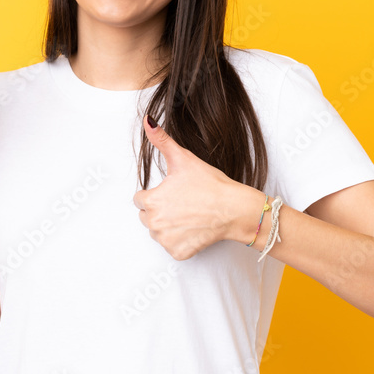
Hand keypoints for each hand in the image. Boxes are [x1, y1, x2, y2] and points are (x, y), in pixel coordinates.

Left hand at [133, 115, 243, 259]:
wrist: (234, 209)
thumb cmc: (210, 184)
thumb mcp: (183, 159)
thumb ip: (162, 140)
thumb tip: (148, 121)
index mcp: (151, 201)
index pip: (139, 199)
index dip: (156, 194)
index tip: (172, 193)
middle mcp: (154, 223)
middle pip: (147, 217)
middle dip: (160, 210)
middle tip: (182, 203)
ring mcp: (166, 240)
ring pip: (158, 232)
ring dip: (168, 226)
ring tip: (188, 215)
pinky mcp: (178, 253)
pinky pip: (172, 247)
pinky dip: (181, 241)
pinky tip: (194, 229)